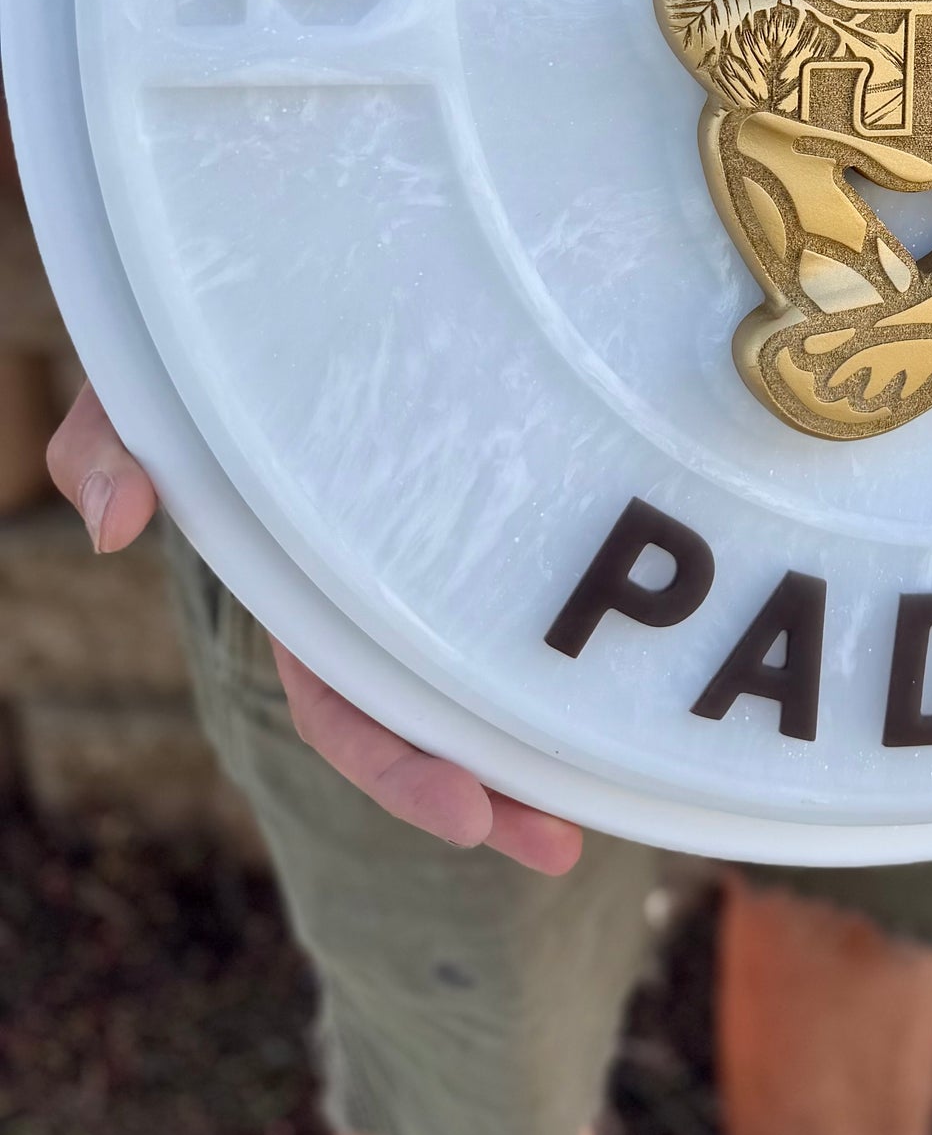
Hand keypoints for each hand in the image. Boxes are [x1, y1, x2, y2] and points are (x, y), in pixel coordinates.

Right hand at [46, 381, 580, 874]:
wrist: (279, 290)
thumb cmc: (205, 351)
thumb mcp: (144, 394)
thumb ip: (108, 447)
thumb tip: (112, 522)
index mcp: (297, 593)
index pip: (343, 708)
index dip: (396, 767)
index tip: (465, 814)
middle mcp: (369, 596)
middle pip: (426, 721)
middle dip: (487, 793)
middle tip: (561, 844)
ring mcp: (433, 557)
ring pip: (484, 672)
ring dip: (540, 742)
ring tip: (606, 799)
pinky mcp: (489, 503)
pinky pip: (523, 586)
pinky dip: (564, 637)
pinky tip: (621, 674)